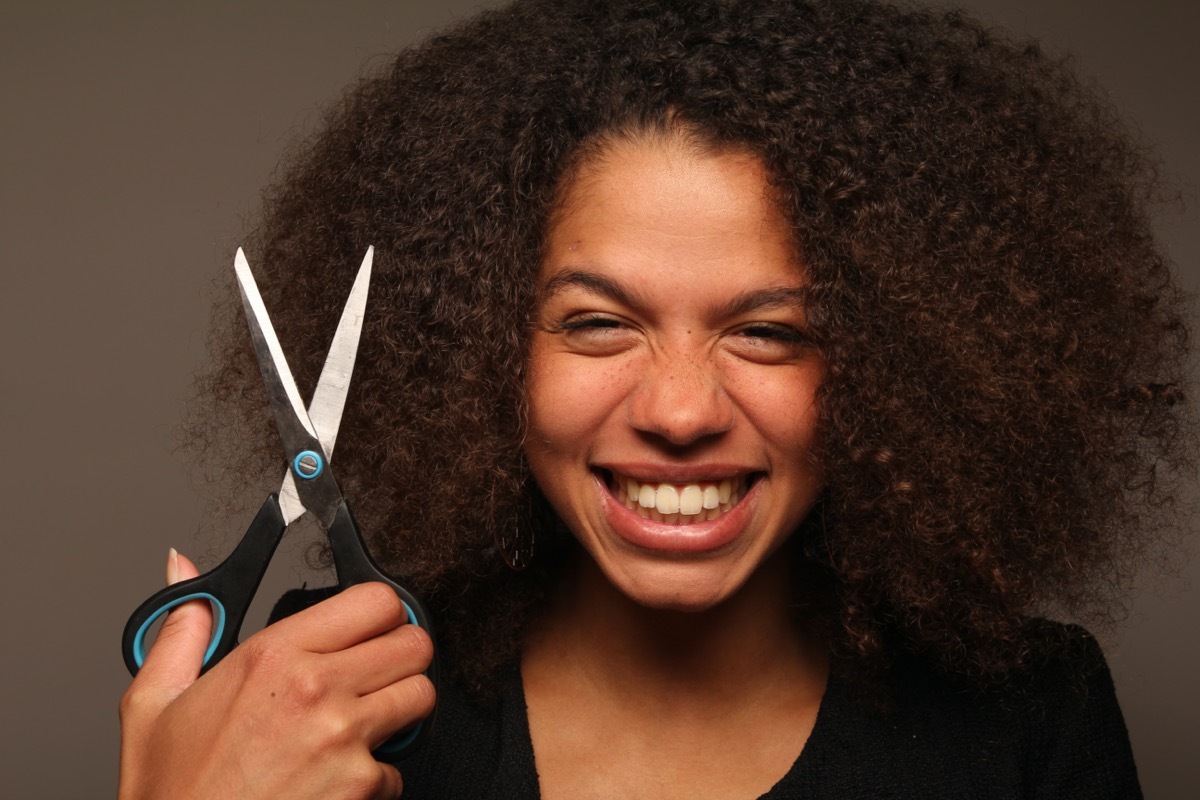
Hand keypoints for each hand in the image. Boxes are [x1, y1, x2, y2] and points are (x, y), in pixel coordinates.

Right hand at [118, 550, 434, 799]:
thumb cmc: (172, 793)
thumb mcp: (154, 703)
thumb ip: (182, 628)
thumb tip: (182, 567)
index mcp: (272, 656)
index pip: (375, 601)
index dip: (380, 611)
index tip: (369, 627)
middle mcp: (315, 689)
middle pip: (414, 643)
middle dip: (401, 656)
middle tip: (375, 674)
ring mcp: (344, 738)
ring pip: (421, 696)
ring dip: (400, 709)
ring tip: (363, 723)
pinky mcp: (361, 785)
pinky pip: (399, 767)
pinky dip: (377, 776)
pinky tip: (337, 778)